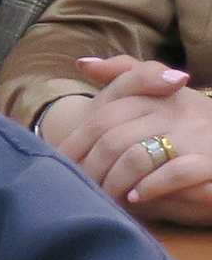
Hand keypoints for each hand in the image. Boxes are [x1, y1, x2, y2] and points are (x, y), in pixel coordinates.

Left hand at [58, 58, 211, 220]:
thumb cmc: (183, 119)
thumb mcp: (155, 92)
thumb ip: (124, 73)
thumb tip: (82, 63)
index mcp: (156, 93)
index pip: (102, 116)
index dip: (77, 143)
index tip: (62, 163)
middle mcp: (175, 110)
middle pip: (113, 139)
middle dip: (91, 167)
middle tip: (81, 186)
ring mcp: (195, 134)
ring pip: (137, 157)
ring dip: (113, 181)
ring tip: (104, 196)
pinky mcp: (211, 160)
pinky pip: (174, 173)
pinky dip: (149, 187)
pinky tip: (135, 196)